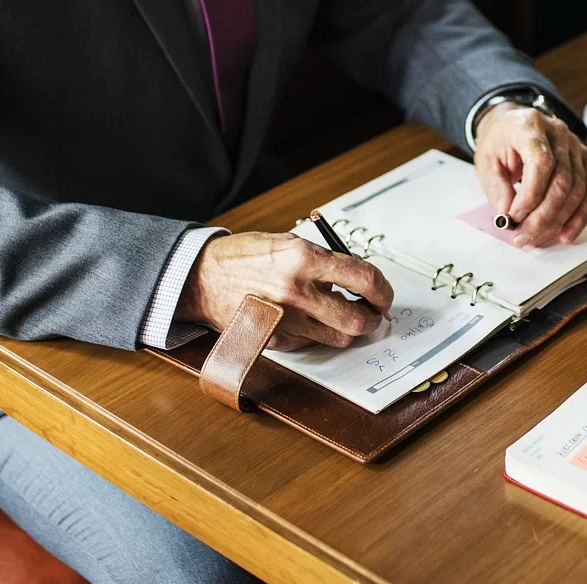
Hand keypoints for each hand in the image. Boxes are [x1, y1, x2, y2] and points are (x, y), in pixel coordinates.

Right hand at [176, 231, 393, 350]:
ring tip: (341, 314)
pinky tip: (308, 318)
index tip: (384, 293)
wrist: (202, 277)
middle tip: (373, 312)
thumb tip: (359, 279)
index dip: (382, 289)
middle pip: (356, 320)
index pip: (364, 278)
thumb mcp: (290, 243)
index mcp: (304, 259)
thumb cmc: (247, 256)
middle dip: (372, 318)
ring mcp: (285, 320)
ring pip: (338, 338)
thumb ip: (326, 261)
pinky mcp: (274, 340)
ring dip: (347, 329)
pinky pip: (311, 343)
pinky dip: (318, 333)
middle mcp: (297, 292)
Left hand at [474, 102, 586, 248]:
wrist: (511, 126)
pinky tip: (565, 233)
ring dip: (559, 220)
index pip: (541, 162)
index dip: (531, 194)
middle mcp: (558, 132)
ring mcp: (575, 145)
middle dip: (544, 216)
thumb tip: (508, 216)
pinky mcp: (584, 159)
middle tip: (524, 236)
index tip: (515, 216)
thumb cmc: (499, 142)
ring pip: (578, 190)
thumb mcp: (486, 163)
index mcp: (530, 126)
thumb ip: (497, 188)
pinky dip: (578, 217)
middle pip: (562, 180)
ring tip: (538, 238)